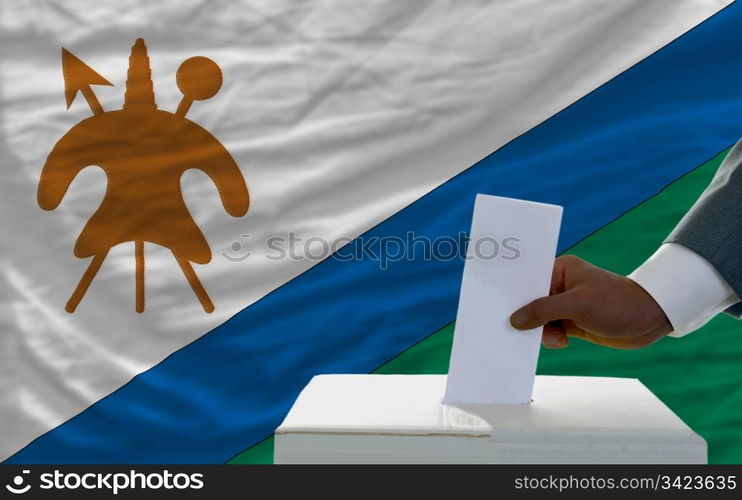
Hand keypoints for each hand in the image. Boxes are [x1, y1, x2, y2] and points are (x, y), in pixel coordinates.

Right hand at [509, 255, 671, 348]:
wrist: (650, 319)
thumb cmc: (617, 303)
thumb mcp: (577, 305)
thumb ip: (543, 311)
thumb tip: (516, 320)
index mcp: (560, 270)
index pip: (528, 278)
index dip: (513, 292)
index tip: (498, 305)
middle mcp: (560, 286)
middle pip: (530, 301)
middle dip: (526, 316)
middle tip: (518, 329)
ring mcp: (566, 305)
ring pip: (539, 320)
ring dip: (542, 331)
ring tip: (556, 338)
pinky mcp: (573, 323)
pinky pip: (551, 331)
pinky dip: (552, 339)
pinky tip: (562, 342)